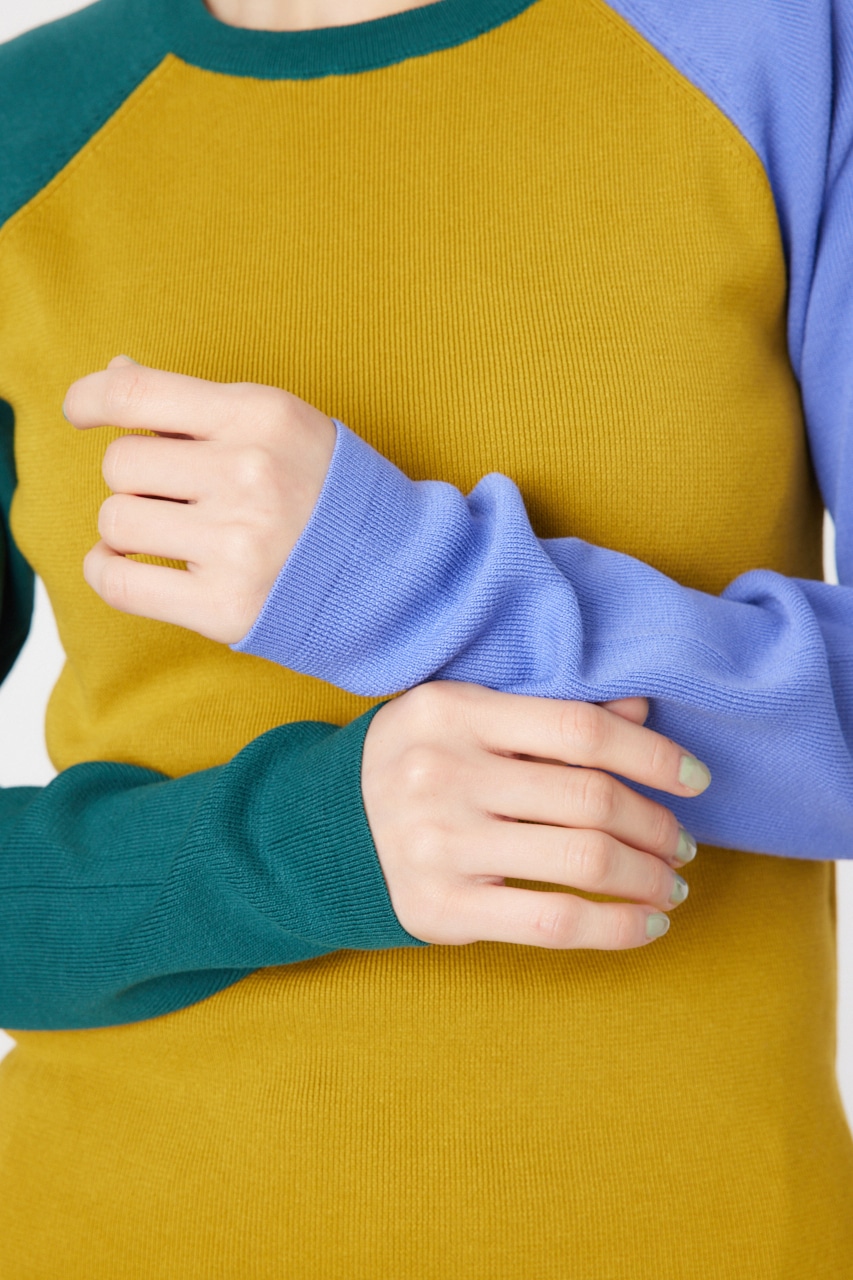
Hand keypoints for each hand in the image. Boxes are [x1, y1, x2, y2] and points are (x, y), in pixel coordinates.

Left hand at [62, 355, 336, 640]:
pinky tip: (125, 566)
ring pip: (116, 522)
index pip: (137, 394)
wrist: (398, 573)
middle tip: (174, 496)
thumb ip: (200, 405)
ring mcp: (236, 544)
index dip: (90, 398)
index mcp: (261, 416)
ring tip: (169, 534)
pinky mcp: (225, 606)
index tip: (80, 409)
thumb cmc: (333, 495)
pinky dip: (108, 573)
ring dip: (128, 528)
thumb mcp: (282, 425)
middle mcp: (248, 475)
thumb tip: (116, 372)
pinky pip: (121, 584)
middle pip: (121, 464)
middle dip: (136, 480)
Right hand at [361, 682, 709, 949]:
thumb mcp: (463, 719)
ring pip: (583, 862)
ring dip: (649, 878)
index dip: (652, 755)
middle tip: (683, 844)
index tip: (695, 779)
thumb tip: (639, 707)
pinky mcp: (440, 907)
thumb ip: (545, 715)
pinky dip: (617, 927)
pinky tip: (646, 925)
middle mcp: (445, 773)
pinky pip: (553, 922)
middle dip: (658, 826)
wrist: (320, 833)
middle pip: (591, 799)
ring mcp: (440, 844)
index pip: (580, 728)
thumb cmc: (412, 766)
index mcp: (455, 712)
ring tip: (671, 885)